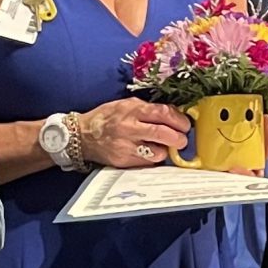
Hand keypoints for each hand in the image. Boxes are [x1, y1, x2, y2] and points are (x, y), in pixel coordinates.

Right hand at [77, 99, 193, 167]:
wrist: (82, 135)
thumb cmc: (107, 118)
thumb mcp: (126, 105)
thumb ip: (148, 109)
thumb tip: (173, 115)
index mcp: (132, 110)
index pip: (163, 114)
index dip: (179, 120)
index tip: (185, 124)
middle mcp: (129, 128)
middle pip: (163, 134)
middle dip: (178, 138)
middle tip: (182, 139)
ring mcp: (127, 147)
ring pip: (158, 153)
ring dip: (165, 151)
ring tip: (164, 147)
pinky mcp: (124, 161)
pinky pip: (147, 163)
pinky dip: (152, 159)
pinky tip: (149, 153)